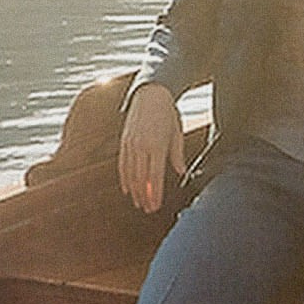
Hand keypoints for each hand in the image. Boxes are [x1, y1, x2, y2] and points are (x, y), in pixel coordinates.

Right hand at [117, 82, 186, 212]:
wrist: (151, 93)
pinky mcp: (124, 141)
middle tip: (148, 209)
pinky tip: (127, 188)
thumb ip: (177, 154)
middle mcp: (142, 146)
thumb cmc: (168, 113)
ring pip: (130, 174)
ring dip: (134, 190)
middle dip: (144, 196)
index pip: (155, 177)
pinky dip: (124, 178)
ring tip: (138, 202)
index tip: (155, 206)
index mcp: (157, 145)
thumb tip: (181, 172)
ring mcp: (131, 144)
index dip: (154, 194)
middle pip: (141, 179)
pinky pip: (122, 164)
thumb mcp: (177, 133)